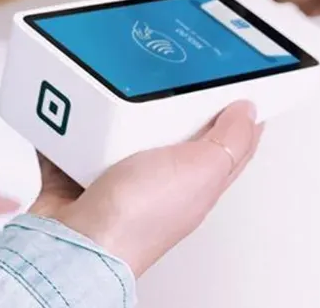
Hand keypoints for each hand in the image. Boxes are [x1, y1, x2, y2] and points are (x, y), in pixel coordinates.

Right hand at [28, 101, 263, 275]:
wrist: (75, 242)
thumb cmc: (137, 219)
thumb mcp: (202, 170)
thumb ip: (229, 141)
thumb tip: (250, 113)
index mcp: (198, 183)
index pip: (229, 146)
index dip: (238, 116)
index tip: (238, 86)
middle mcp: (160, 183)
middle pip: (174, 132)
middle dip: (172, 103)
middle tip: (168, 77)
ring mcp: (119, 179)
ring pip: (123, 131)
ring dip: (116, 110)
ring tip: (115, 88)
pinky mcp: (79, 175)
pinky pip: (74, 140)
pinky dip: (69, 124)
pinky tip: (70, 107)